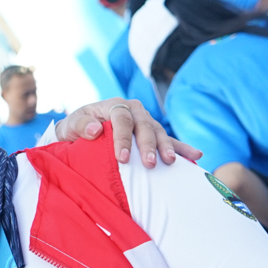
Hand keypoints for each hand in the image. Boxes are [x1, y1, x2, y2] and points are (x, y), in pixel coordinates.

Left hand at [56, 99, 201, 166]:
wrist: (81, 131)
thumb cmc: (75, 128)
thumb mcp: (70, 125)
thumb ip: (80, 125)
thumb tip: (95, 129)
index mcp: (114, 105)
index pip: (121, 119)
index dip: (123, 138)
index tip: (122, 158)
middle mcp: (133, 110)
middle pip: (144, 125)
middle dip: (148, 144)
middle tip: (150, 163)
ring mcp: (145, 121)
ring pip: (158, 132)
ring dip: (166, 146)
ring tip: (171, 161)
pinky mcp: (152, 133)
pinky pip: (168, 140)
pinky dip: (182, 148)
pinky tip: (196, 155)